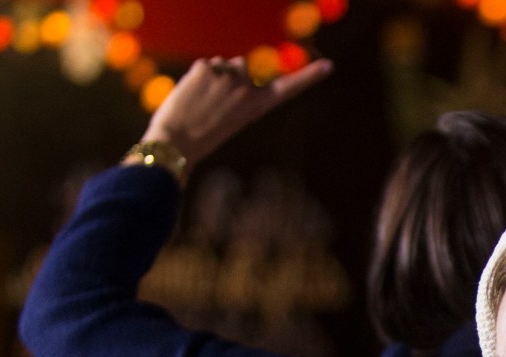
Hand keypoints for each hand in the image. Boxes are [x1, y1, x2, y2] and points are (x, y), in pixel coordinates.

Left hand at [139, 55, 333, 176]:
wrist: (177, 142)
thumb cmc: (203, 136)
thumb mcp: (233, 118)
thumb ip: (240, 94)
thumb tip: (236, 67)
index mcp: (257, 106)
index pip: (288, 88)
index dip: (309, 77)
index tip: (328, 66)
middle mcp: (247, 88)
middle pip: (242, 67)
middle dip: (231, 76)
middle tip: (215, 101)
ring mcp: (227, 75)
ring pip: (223, 64)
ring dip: (214, 76)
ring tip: (201, 101)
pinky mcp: (206, 67)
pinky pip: (206, 64)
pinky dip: (198, 76)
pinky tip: (192, 94)